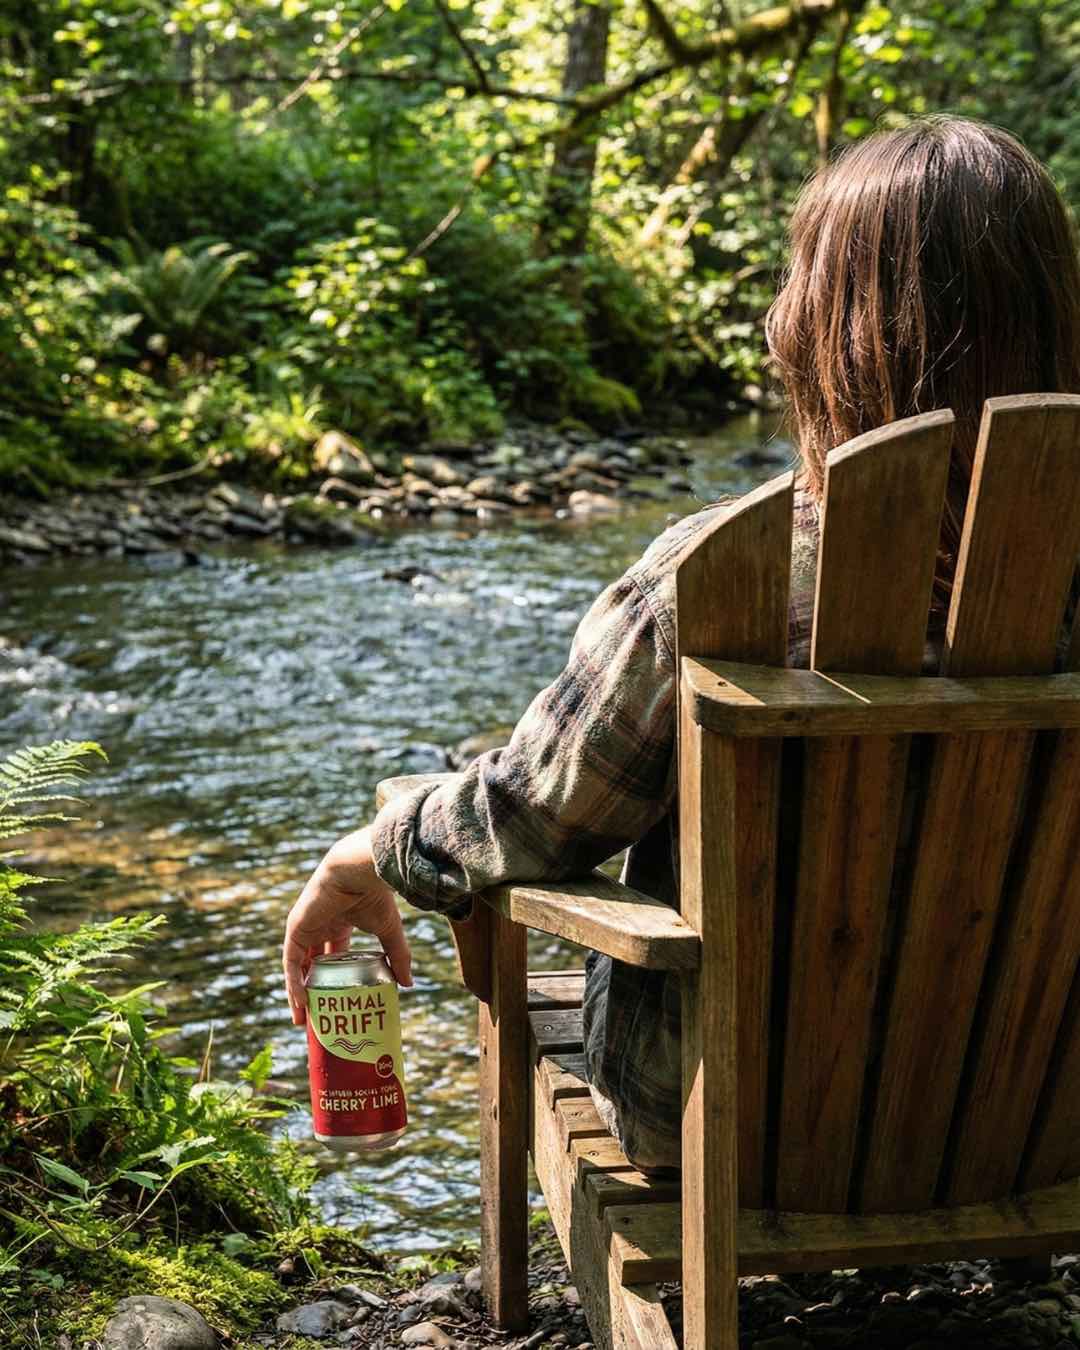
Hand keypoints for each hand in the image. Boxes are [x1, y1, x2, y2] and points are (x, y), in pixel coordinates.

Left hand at [283, 826, 413, 1024]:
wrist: (357, 872)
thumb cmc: (374, 895)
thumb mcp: (388, 931)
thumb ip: (397, 956)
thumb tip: (409, 984)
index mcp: (339, 924)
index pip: (332, 958)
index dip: (333, 981)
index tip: (338, 1004)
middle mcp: (320, 928)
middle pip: (312, 967)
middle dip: (314, 992)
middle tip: (319, 1020)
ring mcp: (306, 929)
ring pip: (298, 968)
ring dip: (298, 994)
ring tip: (305, 1022)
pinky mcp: (295, 929)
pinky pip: (291, 962)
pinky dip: (294, 983)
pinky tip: (300, 1003)